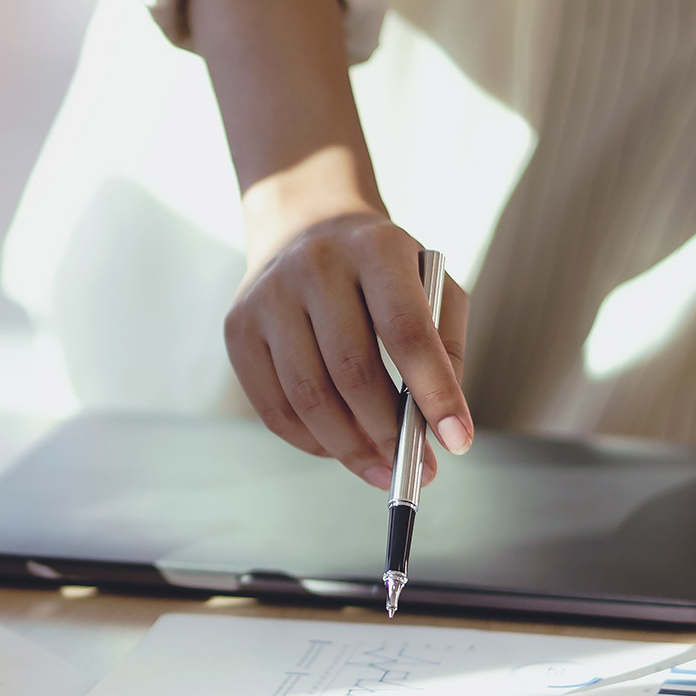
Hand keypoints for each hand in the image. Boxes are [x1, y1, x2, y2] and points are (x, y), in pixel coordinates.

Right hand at [227, 209, 473, 485]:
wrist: (305, 225)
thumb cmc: (383, 270)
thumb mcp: (430, 283)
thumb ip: (444, 346)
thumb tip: (436, 426)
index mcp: (375, 246)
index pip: (406, 331)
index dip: (434, 392)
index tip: (457, 442)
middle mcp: (315, 265)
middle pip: (351, 371)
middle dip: (389, 433)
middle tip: (420, 470)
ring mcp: (269, 296)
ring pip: (308, 397)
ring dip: (350, 448)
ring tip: (384, 470)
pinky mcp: (238, 328)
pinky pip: (273, 407)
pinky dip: (311, 442)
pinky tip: (339, 449)